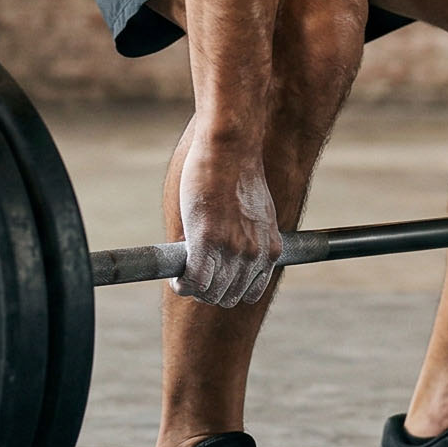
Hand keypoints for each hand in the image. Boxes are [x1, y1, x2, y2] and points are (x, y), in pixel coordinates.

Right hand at [173, 138, 284, 306]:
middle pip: (227, 297)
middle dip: (209, 291)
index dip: (228, 289)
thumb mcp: (258, 212)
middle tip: (194, 275)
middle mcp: (254, 255)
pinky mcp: (207, 242)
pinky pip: (193, 282)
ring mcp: (231, 251)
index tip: (214, 279)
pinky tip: (177, 279)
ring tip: (184, 274)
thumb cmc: (239, 173)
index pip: (250, 292)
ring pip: (209, 293)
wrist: (231, 150)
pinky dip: (183, 285)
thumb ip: (250, 236)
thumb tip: (230, 249)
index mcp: (270, 249)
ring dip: (194, 288)